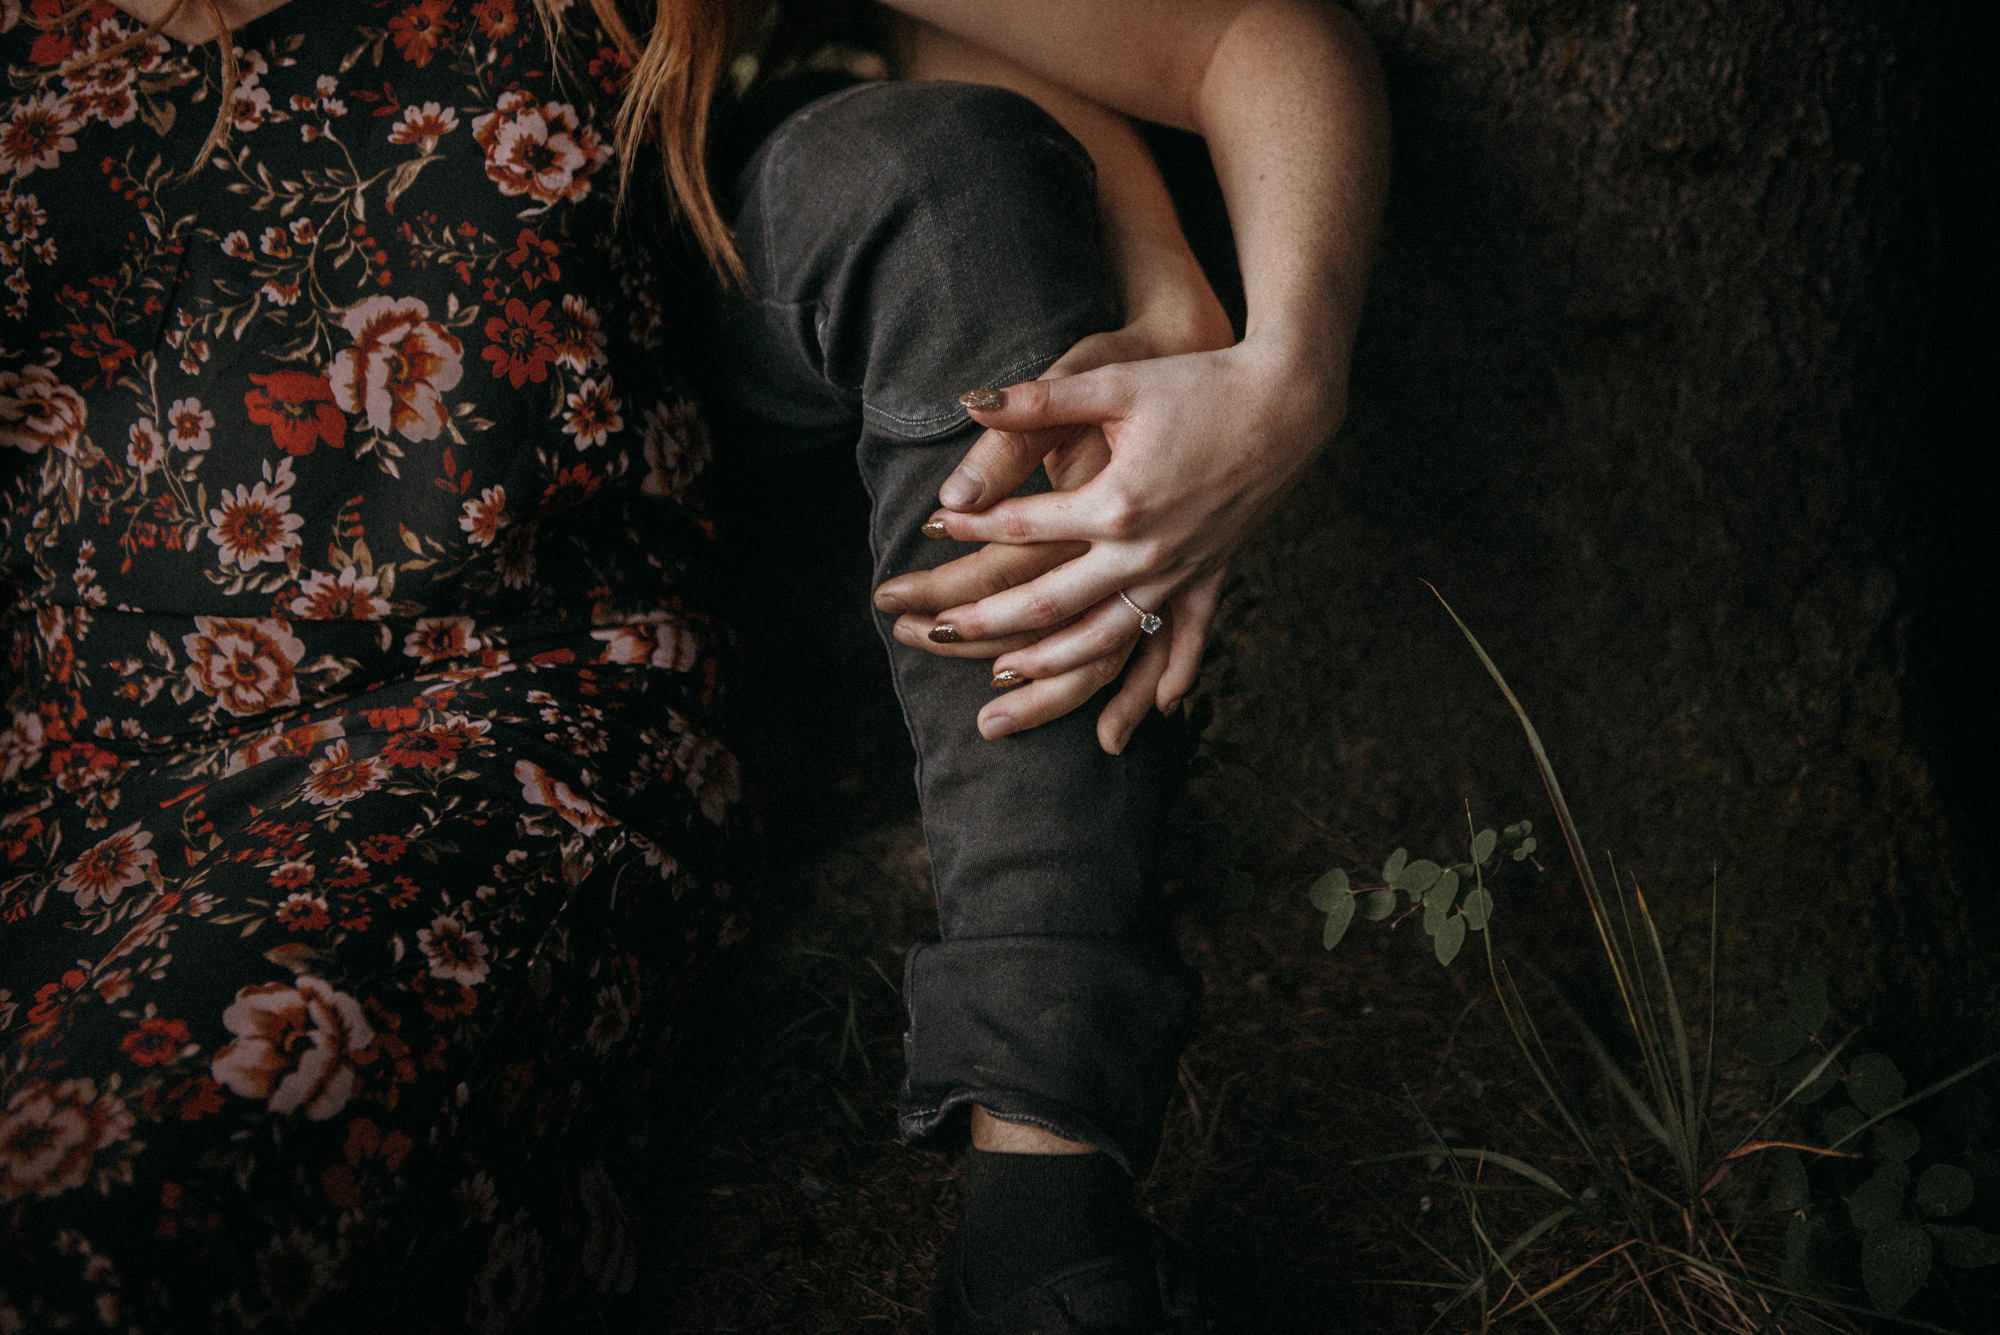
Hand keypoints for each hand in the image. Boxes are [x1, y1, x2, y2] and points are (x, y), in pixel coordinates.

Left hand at [874, 300, 1238, 751]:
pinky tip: (1154, 709)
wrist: (1287, 399)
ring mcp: (1181, 569)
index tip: (927, 526)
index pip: (1022, 526)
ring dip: (1055, 665)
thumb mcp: (1114, 382)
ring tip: (1004, 678)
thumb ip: (1038, 400)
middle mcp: (1145, 550)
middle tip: (932, 635)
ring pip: (1108, 636)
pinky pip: (1190, 637)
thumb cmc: (1198, 382)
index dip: (970, 526)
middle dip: (987, 622)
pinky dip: (1173, 674)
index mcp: (1115, 503)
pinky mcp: (1214, 572)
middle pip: (1051, 603)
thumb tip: (967, 401)